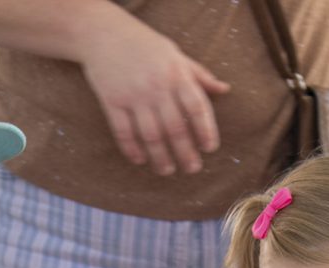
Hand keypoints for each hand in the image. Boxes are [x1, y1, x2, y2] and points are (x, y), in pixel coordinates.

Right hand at [79, 23, 228, 174]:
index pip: (196, 107)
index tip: (210, 148)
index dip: (205, 130)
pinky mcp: (112, 102)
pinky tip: (140, 160)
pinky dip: (132, 149)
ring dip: (160, 157)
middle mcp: (156, 87)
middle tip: (193, 168)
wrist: (104, 34)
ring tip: (168, 171)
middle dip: (185, 152)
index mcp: (176, 75)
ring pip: (150, 135)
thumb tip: (224, 90)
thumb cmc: (145, 45)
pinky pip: (123, 131)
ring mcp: (133, 96)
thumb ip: (199, 75)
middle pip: (175, 128)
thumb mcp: (176, 55)